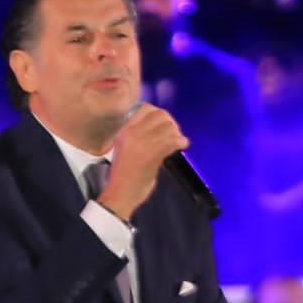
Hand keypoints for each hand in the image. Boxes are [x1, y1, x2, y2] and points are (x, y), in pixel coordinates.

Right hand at [100, 103, 188, 221]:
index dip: (159, 113)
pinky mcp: (152, 154)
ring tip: (178, 140)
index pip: (146, 108)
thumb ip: (138, 135)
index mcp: (124, 130)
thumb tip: (157, 129)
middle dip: (171, 122)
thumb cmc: (123, 175)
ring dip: (177, 132)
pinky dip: (181, 142)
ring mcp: (143, 143)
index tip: (164, 123)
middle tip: (174, 132)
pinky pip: (172, 141)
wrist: (120, 194)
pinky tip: (183, 145)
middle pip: (160, 115)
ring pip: (168, 126)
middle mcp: (132, 133)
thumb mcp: (124, 148)